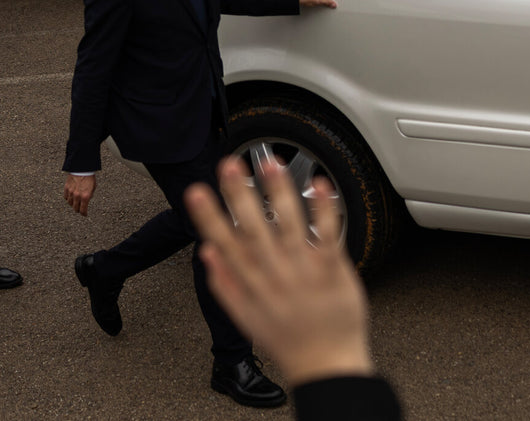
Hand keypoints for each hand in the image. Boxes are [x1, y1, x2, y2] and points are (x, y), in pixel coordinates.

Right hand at [63, 173, 95, 216]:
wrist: (82, 169)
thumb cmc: (89, 177)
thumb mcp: (93, 187)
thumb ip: (89, 195)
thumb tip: (86, 200)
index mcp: (85, 197)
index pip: (83, 210)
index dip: (84, 214)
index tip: (84, 214)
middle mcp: (77, 196)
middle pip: (75, 208)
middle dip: (78, 210)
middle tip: (79, 210)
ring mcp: (71, 193)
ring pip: (70, 203)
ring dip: (73, 204)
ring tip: (75, 203)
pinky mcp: (66, 189)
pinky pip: (66, 197)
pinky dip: (68, 198)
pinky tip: (71, 197)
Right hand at [185, 156, 374, 385]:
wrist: (326, 365)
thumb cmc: (287, 339)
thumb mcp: (245, 317)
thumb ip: (224, 284)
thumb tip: (206, 252)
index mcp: (251, 285)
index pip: (224, 244)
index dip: (208, 217)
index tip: (197, 191)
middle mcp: (274, 275)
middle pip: (254, 229)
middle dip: (239, 194)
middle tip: (229, 164)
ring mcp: (303, 272)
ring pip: (289, 225)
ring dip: (279, 192)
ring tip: (271, 164)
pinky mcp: (332, 270)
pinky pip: (327, 235)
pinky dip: (324, 210)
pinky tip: (320, 186)